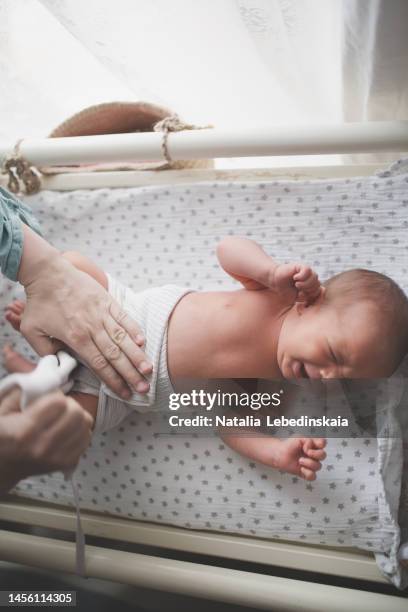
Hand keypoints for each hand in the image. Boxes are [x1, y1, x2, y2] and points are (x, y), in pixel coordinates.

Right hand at [0, 389, 92, 494]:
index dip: (55, 395)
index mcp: (24, 431)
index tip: (48, 397)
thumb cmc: (2, 433)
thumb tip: (44, 380)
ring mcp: (56, 458)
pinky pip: (86, 438)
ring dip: (76, 416)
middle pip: (77, 413)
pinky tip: (66, 429)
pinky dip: (79, 430)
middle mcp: (42, 447)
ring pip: (86, 425)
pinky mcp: (66, 464)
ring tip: (63, 417)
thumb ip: (21, 391)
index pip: (59, 402)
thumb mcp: (1, 409)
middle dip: (69, 404)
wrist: (3, 466)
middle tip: (58, 406)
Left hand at [18, 244, 151, 398]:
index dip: (113, 380)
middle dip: (130, 374)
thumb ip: (45, 352)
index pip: (99, 364)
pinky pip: (124, 317)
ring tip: (149, 369)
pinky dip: (134, 329)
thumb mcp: (32, 331)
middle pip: (115, 355)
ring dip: (137, 355)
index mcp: (75, 337)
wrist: (47, 272)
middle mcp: (92, 327)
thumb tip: (59, 365)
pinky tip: (143, 342)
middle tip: (143, 388)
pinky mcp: (107, 300)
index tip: (124, 393)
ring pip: (123, 338)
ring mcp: (102, 313)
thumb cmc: (39, 301)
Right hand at [271, 263, 323, 305]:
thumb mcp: (298, 297)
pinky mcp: (300, 266)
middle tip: (298, 289)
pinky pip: (307, 270)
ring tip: (297, 284)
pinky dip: (301, 276)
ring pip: (314, 277)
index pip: (319, 290)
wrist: (275, 281)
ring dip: (305, 284)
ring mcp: (306, 271)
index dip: (311, 295)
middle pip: (318, 284)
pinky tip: (295, 278)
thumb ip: (310, 295)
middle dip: (308, 290)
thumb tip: (322, 290)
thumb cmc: (286, 290)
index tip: (300, 295)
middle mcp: (310, 276)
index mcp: (311, 284)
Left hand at [275, 437, 326, 480]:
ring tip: (300, 460)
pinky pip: (313, 476)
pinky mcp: (307, 473)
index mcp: (313, 445)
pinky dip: (307, 473)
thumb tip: (311, 447)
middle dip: (315, 454)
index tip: (309, 445)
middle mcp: (314, 455)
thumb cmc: (289, 445)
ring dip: (309, 463)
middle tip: (306, 452)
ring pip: (318, 466)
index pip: (323, 443)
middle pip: (323, 455)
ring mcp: (311, 464)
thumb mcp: (298, 438)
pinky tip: (301, 469)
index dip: (320, 444)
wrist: (280, 454)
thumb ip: (307, 440)